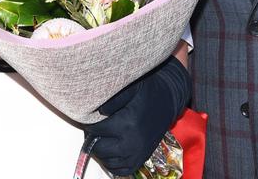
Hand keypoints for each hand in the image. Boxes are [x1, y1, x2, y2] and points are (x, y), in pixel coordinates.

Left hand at [84, 55, 190, 175]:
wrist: (168, 101)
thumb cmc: (147, 92)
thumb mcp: (131, 87)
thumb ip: (112, 98)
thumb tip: (96, 111)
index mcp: (127, 124)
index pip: (96, 130)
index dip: (89, 123)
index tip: (89, 117)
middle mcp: (132, 144)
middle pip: (99, 148)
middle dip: (92, 138)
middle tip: (94, 128)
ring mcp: (137, 155)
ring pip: (106, 160)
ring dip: (100, 150)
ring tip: (102, 136)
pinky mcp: (140, 161)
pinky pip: (118, 170)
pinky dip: (111, 162)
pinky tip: (111, 148)